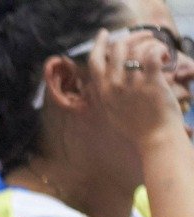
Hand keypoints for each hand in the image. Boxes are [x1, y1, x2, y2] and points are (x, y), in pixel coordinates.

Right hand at [89, 28, 185, 148]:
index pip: (94, 61)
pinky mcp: (150, 82)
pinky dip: (160, 51)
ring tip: (158, 48)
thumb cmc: (136, 129)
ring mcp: (132, 84)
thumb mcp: (111, 112)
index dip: (99, 44)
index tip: (104, 34)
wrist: (154, 139)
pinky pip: (152, 54)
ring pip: (135, 49)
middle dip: (130, 37)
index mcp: (103, 92)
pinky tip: (165, 57)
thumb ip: (105, 95)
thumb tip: (101, 82)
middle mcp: (114, 86)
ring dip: (148, 43)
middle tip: (142, 36)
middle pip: (116, 49)